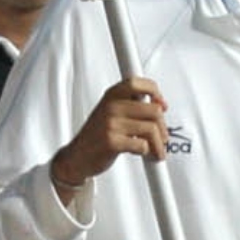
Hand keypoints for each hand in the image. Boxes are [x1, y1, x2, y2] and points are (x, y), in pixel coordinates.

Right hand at [54, 77, 169, 194]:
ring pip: (151, 129)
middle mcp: (111, 107)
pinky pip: (143, 145)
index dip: (155, 91)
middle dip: (162, 127)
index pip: (138, 83)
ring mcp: (110, 124)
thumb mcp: (110, 112)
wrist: (78, 156)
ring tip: (156, 150)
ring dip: (158, 144)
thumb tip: (159, 105)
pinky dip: (146, 152)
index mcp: (111, 96)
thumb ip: (132, 105)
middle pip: (154, 110)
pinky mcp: (112, 142)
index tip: (161, 104)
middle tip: (161, 136)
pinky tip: (141, 153)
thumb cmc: (97, 135)